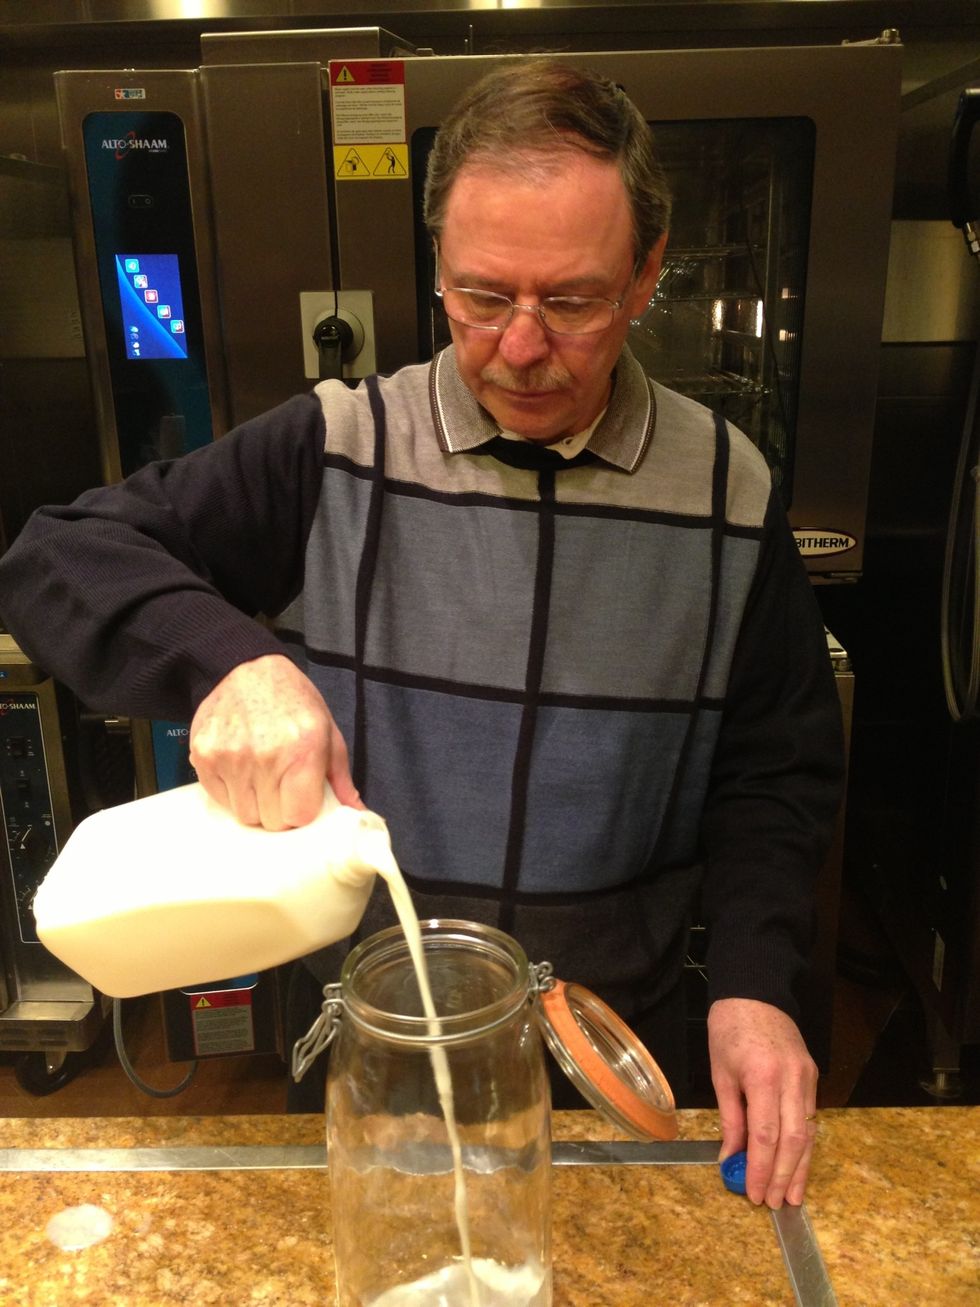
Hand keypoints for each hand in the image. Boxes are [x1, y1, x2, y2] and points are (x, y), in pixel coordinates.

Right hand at [189, 653, 360, 829]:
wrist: (249, 668)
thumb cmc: (294, 702)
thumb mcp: (328, 732)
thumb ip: (341, 777)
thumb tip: (356, 813)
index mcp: (303, 751)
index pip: (298, 817)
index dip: (300, 813)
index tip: (300, 801)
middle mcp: (265, 756)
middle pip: (270, 821)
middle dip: (278, 811)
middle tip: (280, 786)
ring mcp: (230, 757)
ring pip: (243, 814)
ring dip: (254, 802)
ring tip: (260, 775)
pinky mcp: (204, 755)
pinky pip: (218, 798)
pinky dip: (230, 791)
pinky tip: (240, 767)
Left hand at [708, 998, 817, 1208]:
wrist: (756, 991)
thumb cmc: (729, 1030)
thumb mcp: (721, 1073)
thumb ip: (730, 1117)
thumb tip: (731, 1157)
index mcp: (762, 1076)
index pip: (765, 1134)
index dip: (760, 1168)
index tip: (753, 1193)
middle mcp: (792, 1079)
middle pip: (793, 1139)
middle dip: (783, 1175)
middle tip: (774, 1203)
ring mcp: (807, 1078)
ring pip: (808, 1132)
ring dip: (800, 1167)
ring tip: (791, 1197)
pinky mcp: (814, 1077)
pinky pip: (810, 1117)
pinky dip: (804, 1145)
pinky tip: (797, 1165)